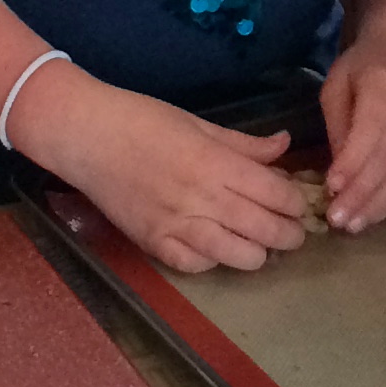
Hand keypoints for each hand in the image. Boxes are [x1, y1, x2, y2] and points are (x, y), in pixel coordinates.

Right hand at [11, 69, 307, 273]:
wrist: (86, 136)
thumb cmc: (143, 119)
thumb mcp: (199, 123)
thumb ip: (244, 144)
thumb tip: (283, 145)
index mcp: (217, 163)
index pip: (276, 194)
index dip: (295, 204)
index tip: (299, 205)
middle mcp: (203, 198)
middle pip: (265, 230)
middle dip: (288, 235)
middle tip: (292, 233)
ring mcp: (177, 225)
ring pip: (237, 256)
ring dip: (258, 255)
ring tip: (261, 246)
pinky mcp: (153, 243)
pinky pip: (196, 266)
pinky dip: (213, 262)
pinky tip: (218, 250)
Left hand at [317, 39, 385, 232]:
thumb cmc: (364, 69)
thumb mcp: (338, 86)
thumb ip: (338, 126)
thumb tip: (337, 175)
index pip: (371, 132)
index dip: (353, 162)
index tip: (331, 187)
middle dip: (362, 193)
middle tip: (337, 219)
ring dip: (378, 204)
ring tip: (353, 225)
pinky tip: (374, 216)